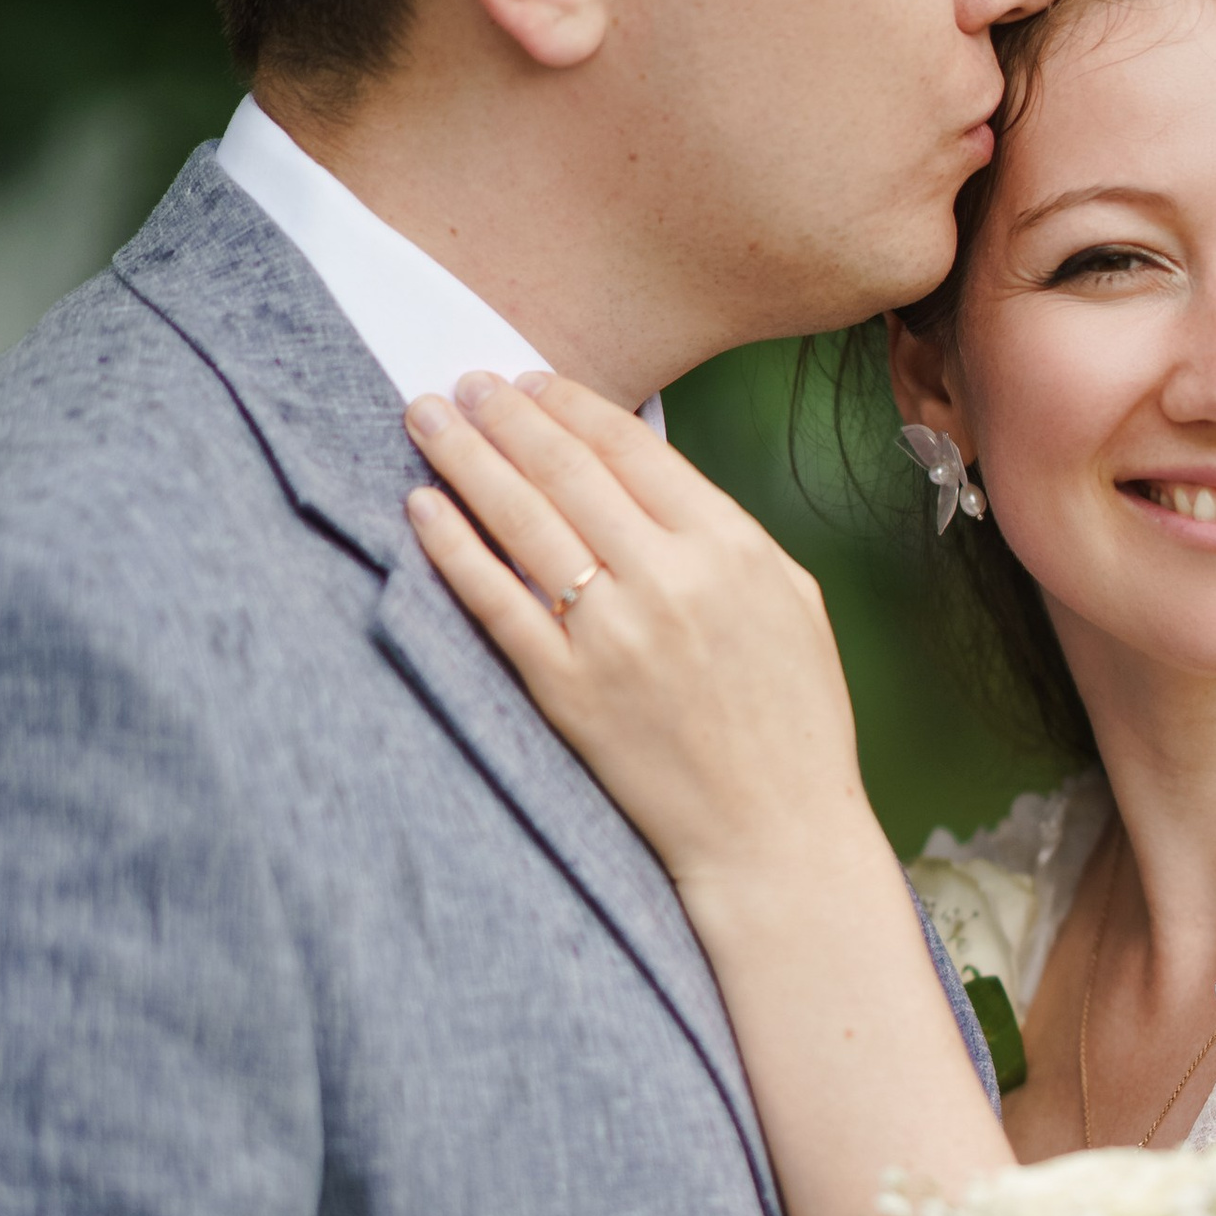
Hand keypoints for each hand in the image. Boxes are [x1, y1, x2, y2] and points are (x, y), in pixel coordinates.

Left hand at [403, 372, 873, 899]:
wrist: (776, 836)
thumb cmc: (793, 722)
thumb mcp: (789, 601)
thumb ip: (724, 533)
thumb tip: (646, 479)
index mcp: (731, 547)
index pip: (630, 447)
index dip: (568, 403)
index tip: (529, 380)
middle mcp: (668, 580)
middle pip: (564, 469)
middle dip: (505, 415)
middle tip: (463, 383)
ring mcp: (612, 636)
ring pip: (520, 521)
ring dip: (465, 458)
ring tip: (428, 419)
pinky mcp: (568, 692)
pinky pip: (494, 603)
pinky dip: (452, 549)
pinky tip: (422, 508)